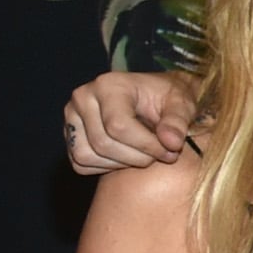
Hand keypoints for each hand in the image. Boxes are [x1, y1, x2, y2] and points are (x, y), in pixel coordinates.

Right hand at [64, 70, 203, 173]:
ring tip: (144, 154)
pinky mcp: (70, 136)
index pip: (118, 126)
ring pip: (87, 156)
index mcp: (108, 85)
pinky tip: (127, 156)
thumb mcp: (182, 104)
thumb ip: (178, 121)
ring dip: (121, 164)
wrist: (155, 99)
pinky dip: (105, 167)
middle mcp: (82, 98)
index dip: (148, 145)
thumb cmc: (168, 100)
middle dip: (138, 158)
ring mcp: (71, 117)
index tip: (171, 150)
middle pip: (103, 144)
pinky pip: (80, 164)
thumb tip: (171, 143)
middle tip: (161, 155)